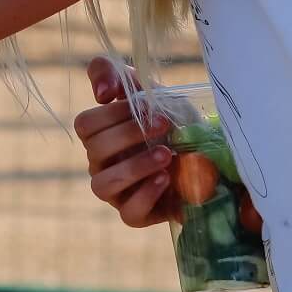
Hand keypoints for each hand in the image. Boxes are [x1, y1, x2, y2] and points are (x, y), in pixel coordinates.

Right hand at [74, 56, 180, 228]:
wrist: (205, 158)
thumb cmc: (171, 122)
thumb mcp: (148, 91)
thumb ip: (117, 76)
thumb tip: (102, 93)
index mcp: (99, 135)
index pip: (85, 124)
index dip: (112, 114)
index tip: (146, 105)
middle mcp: (101, 164)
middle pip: (94, 150)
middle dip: (130, 134)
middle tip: (164, 125)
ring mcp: (115, 192)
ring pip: (102, 185)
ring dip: (135, 167)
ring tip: (166, 154)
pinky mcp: (135, 215)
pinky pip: (129, 212)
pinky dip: (147, 194)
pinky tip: (167, 178)